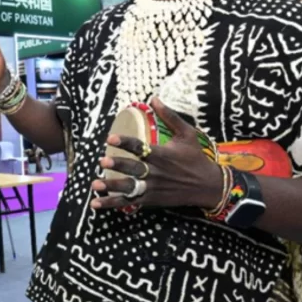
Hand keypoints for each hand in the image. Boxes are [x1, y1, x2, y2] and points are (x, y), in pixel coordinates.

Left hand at [90, 99, 223, 211]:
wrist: (207, 186)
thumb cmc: (195, 157)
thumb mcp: (187, 134)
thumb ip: (170, 116)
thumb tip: (153, 98)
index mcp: (163, 155)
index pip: (141, 147)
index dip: (126, 142)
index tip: (111, 138)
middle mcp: (156, 172)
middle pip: (134, 169)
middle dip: (118, 166)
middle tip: (102, 162)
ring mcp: (153, 188)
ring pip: (130, 188)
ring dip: (112, 187)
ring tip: (95, 185)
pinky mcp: (151, 200)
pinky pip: (130, 202)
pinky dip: (113, 203)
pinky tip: (96, 203)